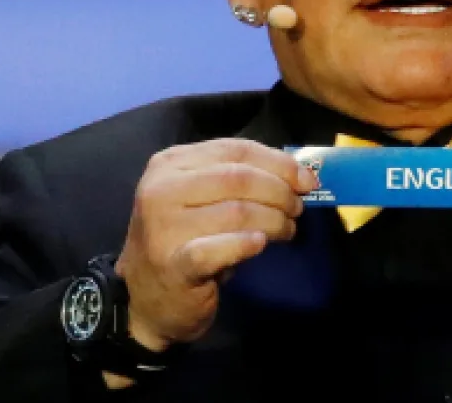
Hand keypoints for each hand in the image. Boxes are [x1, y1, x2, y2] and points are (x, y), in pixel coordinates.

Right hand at [115, 139, 316, 352]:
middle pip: (239, 178)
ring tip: (286, 231)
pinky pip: (224, 247)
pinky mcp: (175, 264)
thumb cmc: (183, 243)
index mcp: (170, 163)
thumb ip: (238, 180)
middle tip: (297, 209)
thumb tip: (298, 175)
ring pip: (238, 211)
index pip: (235, 150)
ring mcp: (164, 228)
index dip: (278, 162)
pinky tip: (260, 245)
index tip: (307, 179)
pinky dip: (249, 244)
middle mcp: (162, 189)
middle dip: (280, 192)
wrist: (144, 301)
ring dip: (274, 220)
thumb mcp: (200, 200)